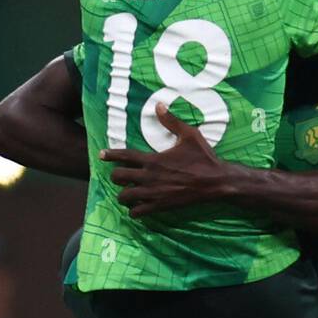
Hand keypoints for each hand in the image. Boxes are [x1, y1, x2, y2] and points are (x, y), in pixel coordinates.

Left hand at [100, 104, 225, 217]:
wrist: (215, 182)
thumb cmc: (203, 157)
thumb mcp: (188, 135)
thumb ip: (171, 121)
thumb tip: (159, 105)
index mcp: (153, 159)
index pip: (124, 156)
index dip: (110, 155)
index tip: (101, 155)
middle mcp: (149, 177)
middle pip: (119, 178)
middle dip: (115, 176)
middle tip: (119, 176)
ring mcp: (154, 193)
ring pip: (125, 197)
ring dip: (122, 195)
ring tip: (126, 193)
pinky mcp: (160, 205)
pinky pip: (139, 212)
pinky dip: (134, 211)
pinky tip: (136, 208)